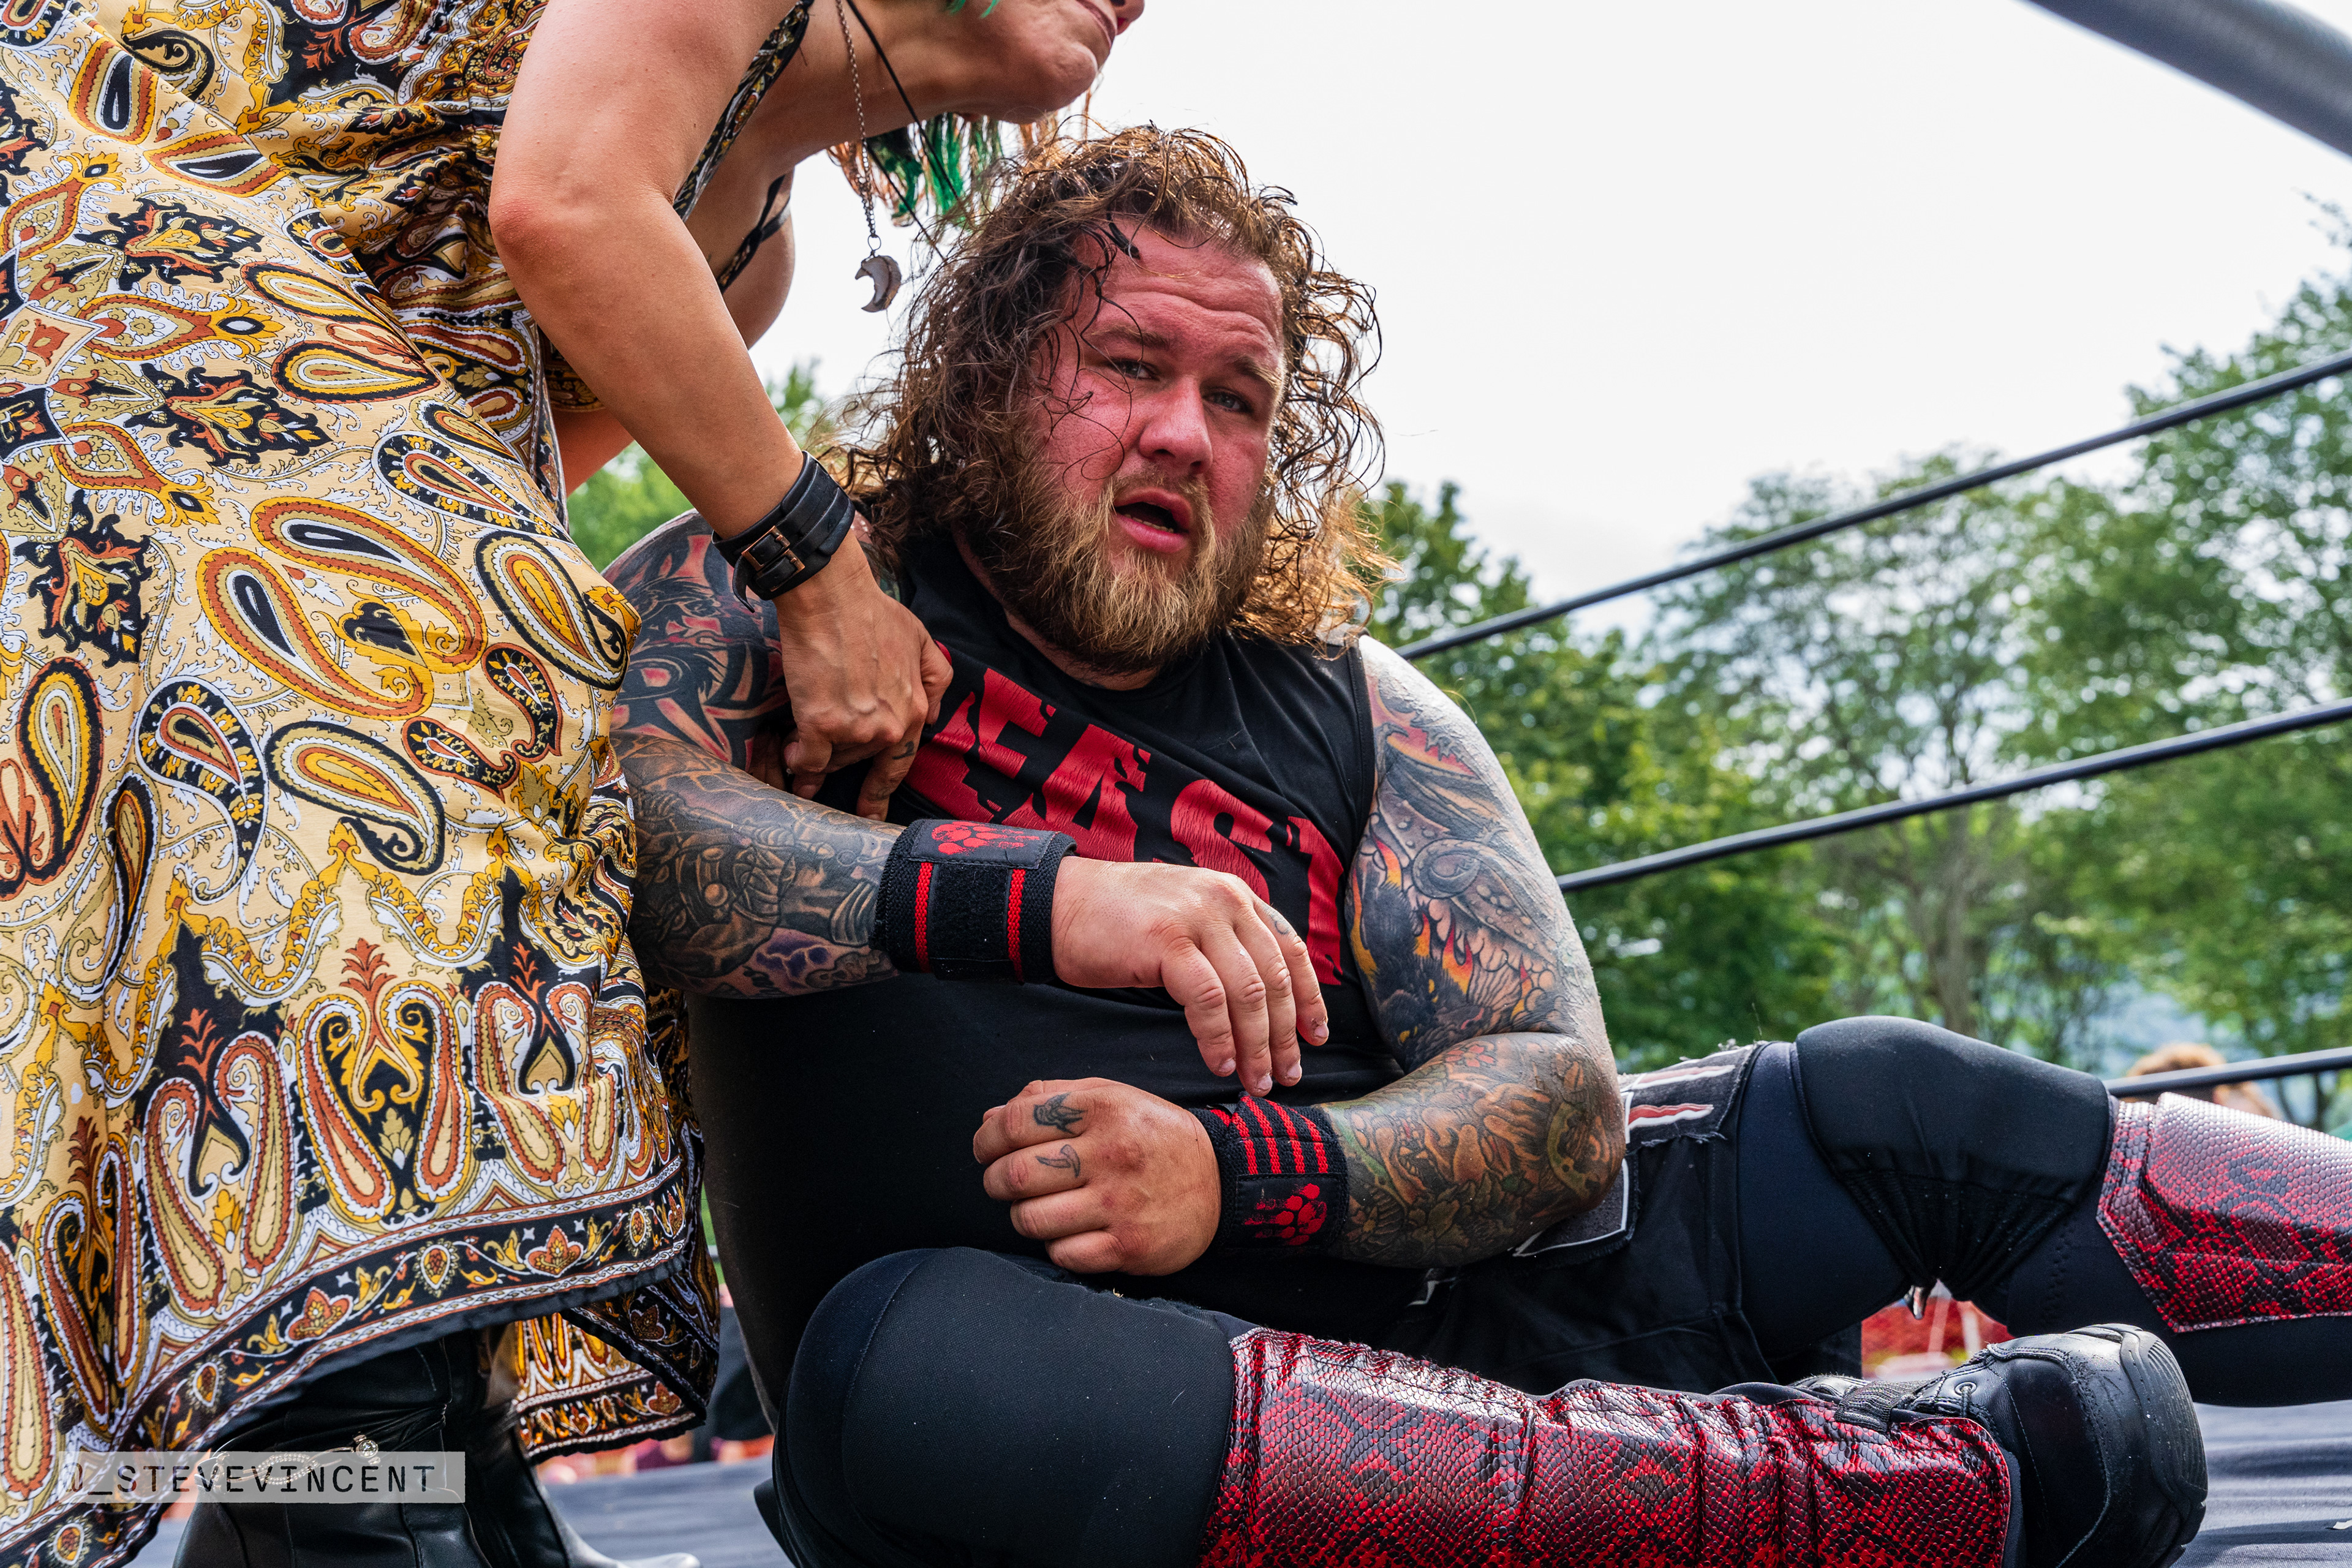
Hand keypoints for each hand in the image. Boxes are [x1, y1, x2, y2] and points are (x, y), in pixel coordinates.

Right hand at [769, 541, 952, 818]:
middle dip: (842, 760)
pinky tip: (790, 755)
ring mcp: (854, 729)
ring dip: (817, 757)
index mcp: (914, 711)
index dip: (883, 790)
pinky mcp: (820, 724)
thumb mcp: (923, 641)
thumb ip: (936, 680)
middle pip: (861, 760)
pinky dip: (797, 761)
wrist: (831, 597)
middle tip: (822, 762)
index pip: (900, 762)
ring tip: (800, 750)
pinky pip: (807, 759)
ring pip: (833, 759)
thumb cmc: (874, 613)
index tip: (872, 811)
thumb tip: (933, 717)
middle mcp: (888, 727)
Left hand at [974, 1079, 1219, 1275]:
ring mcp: (1120, 1203)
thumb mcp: (1113, 1097)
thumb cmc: (1154, 1137)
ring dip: (1021, 1216)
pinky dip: (1055, 1246)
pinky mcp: (1129, 1245)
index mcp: (1104, 1109)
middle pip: (1018, 1173)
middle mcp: (1112, 1154)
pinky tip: (1069, 1232)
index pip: (1018, 1120)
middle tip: (1002, 1181)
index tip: (984, 1147)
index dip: (987, 1136)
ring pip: (1032, 1218)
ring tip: (1035, 1208)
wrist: (1222, 1182)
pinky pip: (1062, 1254)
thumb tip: (992, 1116)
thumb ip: (1053, 1098)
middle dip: (995, 1180)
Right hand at [1051, 858, 1327, 1094]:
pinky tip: (1220, 1063)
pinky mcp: (1167, 940)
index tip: (1316, 1037)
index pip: (1289, 950)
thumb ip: (1224, 943)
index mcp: (1235, 896)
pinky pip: (1209, 999)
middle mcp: (1225, 900)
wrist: (1058, 903)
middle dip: (1285, 1035)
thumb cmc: (1118, 922)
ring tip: (1256, 1080)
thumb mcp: (1185, 918)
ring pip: (1247, 992)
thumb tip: (1260, 1002)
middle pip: (1273, 978)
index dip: (1308, 998)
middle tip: (1286, 1075)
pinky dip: (1219, 1038)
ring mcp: (1197, 917)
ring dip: (1257, 1045)